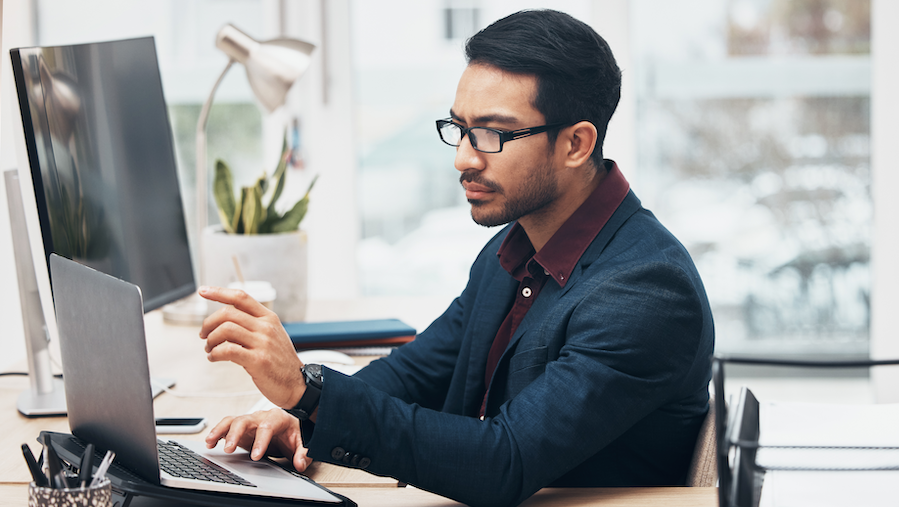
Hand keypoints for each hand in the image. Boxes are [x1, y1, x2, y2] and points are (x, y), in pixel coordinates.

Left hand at [198, 286, 304, 407]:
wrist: (296, 384)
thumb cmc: (281, 362)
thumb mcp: (272, 336)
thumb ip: (252, 325)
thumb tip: (224, 321)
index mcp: (269, 318)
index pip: (241, 297)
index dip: (219, 293)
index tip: (204, 291)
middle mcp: (266, 327)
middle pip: (228, 313)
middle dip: (208, 323)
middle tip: (204, 334)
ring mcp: (263, 343)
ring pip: (225, 330)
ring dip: (210, 340)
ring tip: (210, 349)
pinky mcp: (258, 360)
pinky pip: (227, 350)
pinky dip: (215, 354)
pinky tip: (214, 358)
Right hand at [205, 409, 311, 471]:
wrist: (291, 427)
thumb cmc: (295, 433)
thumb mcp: (303, 443)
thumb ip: (303, 453)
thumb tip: (300, 464)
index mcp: (278, 418)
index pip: (267, 427)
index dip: (260, 441)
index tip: (256, 456)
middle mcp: (261, 417)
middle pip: (245, 420)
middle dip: (235, 434)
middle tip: (228, 449)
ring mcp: (250, 421)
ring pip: (233, 421)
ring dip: (221, 430)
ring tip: (210, 442)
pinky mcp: (242, 428)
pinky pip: (227, 426)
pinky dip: (218, 433)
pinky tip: (210, 443)